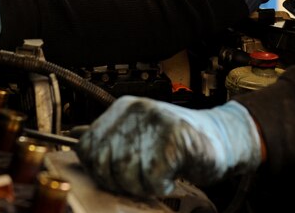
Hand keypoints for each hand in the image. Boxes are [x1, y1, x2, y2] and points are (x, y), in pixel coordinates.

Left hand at [77, 96, 262, 196]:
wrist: (222, 137)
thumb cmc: (178, 141)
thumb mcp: (139, 132)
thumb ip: (109, 135)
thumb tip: (73, 136)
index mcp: (123, 108)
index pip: (87, 147)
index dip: (99, 170)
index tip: (118, 173)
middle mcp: (137, 110)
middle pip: (105, 165)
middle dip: (122, 181)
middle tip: (144, 175)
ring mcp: (157, 122)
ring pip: (128, 175)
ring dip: (145, 184)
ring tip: (159, 171)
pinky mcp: (176, 139)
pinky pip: (153, 180)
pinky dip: (163, 185)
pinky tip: (172, 174)